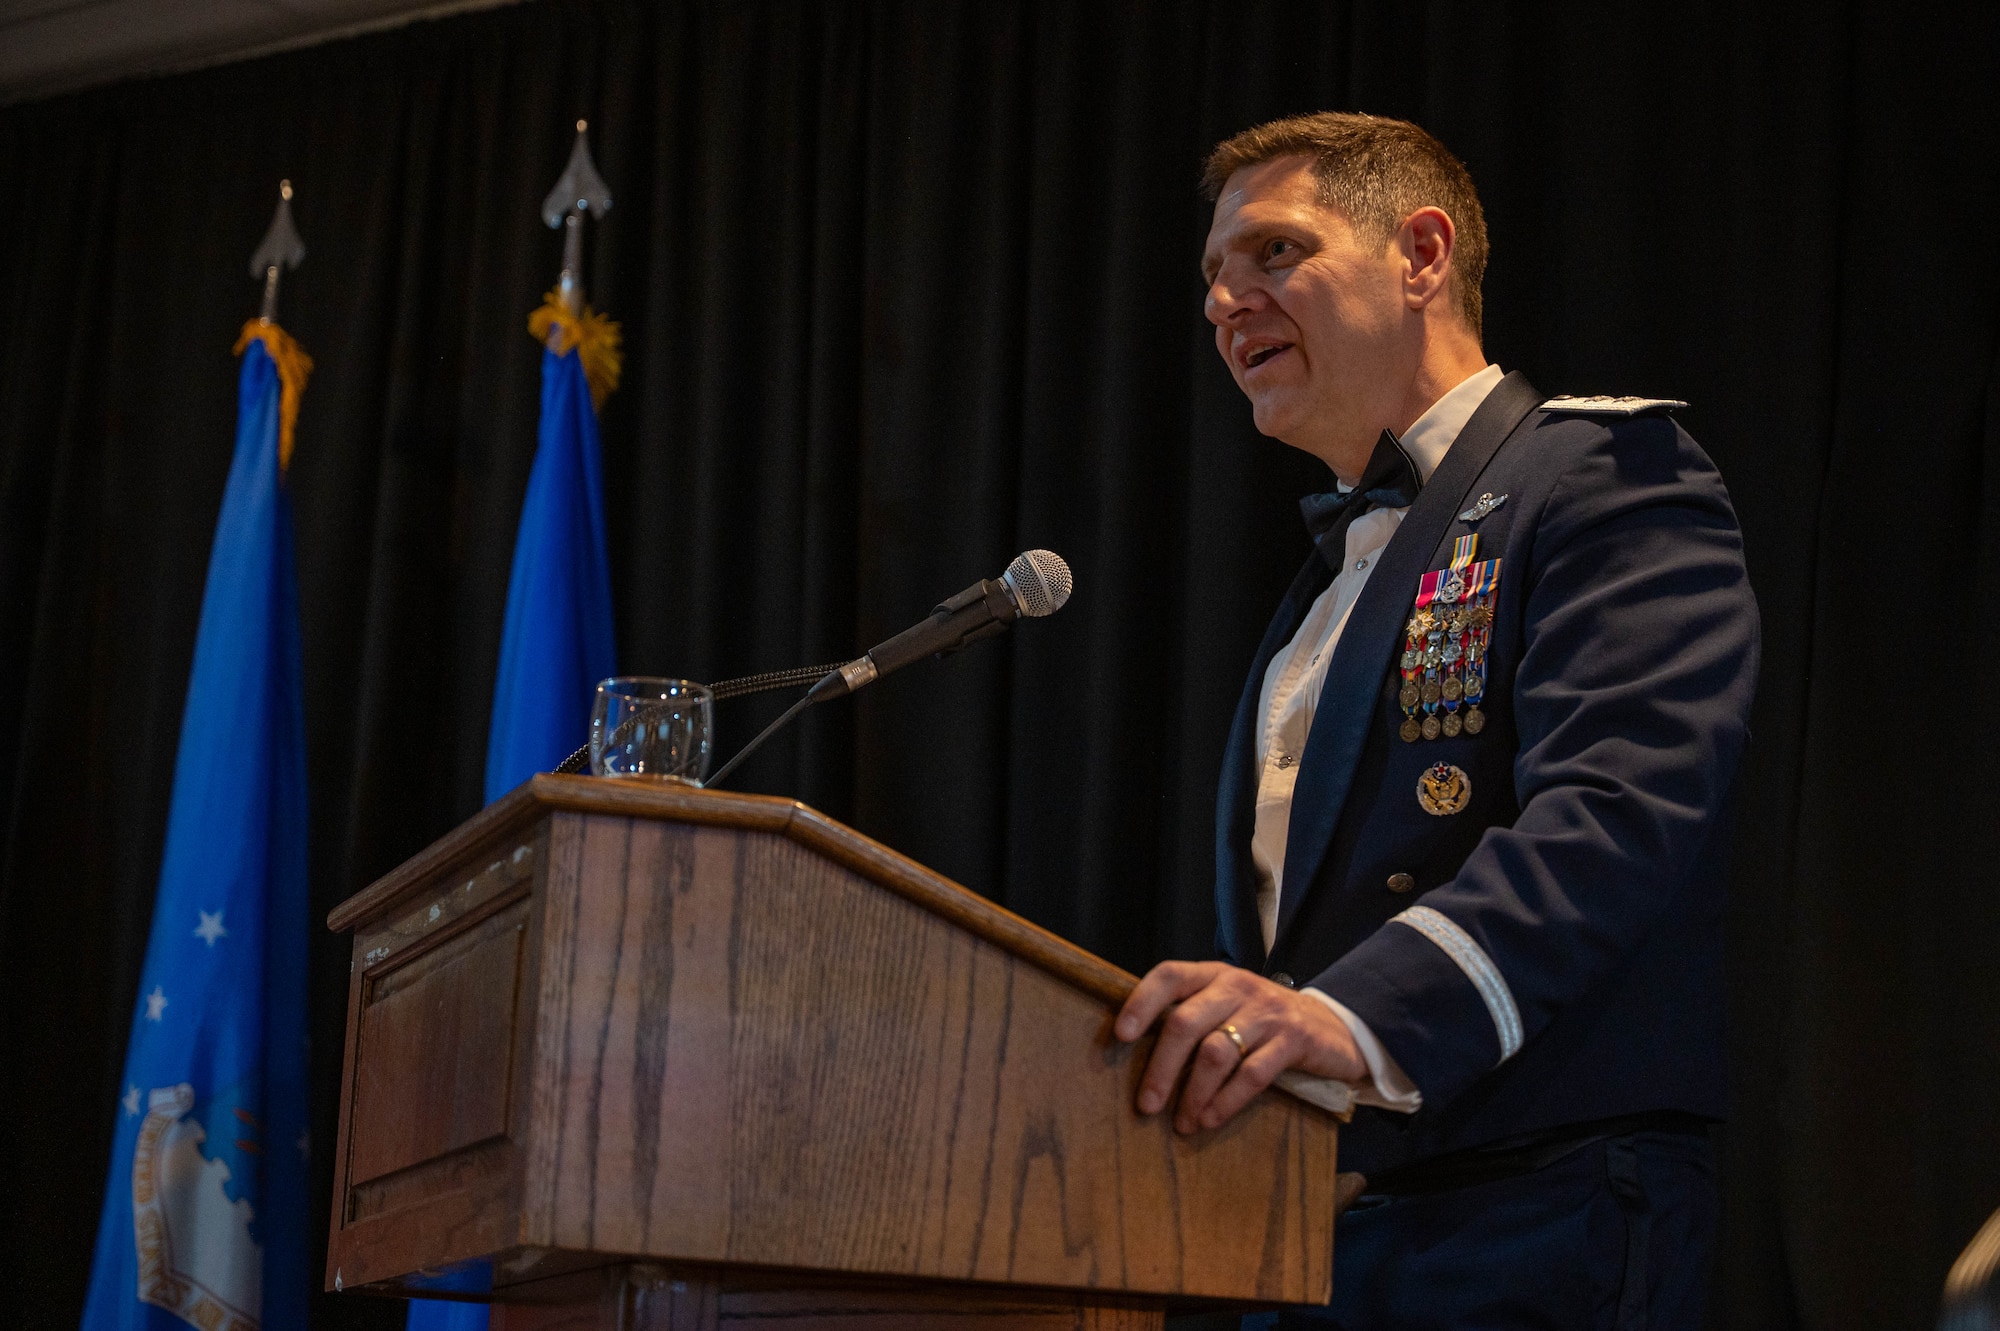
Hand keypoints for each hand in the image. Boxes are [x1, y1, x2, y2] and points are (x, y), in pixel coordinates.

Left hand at [1113, 961, 1365, 1133]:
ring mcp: (1267, 1012)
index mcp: (1214, 975)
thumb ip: (1192, 1015)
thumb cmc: (1263, 1022)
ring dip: (1193, 1093)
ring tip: (1182, 1123)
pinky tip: (1211, 1119)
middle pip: (1186, 1022)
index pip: (1169, 975)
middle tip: (1146, 1105)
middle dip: (1161, 1068)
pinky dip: (1226, 1101)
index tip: (1120, 1036)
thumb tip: (1135, 1050)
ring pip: (1216, 1052)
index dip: (1142, 1002)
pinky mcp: (1293, 1040)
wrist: (1333, 1029)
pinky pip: (1252, 1074)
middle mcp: (1238, 986)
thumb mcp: (1228, 1006)